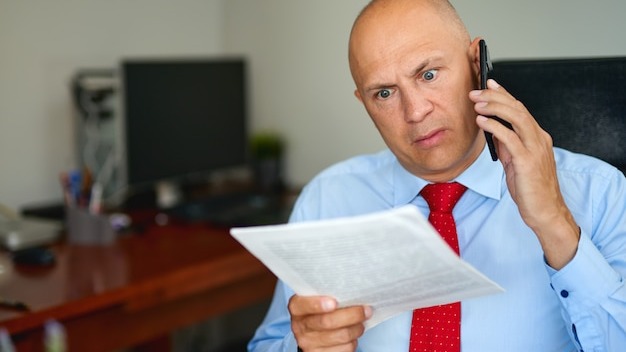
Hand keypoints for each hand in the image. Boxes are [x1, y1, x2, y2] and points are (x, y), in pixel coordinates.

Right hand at [289, 295, 370, 350]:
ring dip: (356, 328)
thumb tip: (353, 291)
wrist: (313, 334)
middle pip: (327, 321)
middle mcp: (299, 326)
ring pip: (340, 336)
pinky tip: (353, 334)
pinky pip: (344, 349)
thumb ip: (328, 294)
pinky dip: (354, 341)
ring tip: (361, 322)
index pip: (304, 305)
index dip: (318, 304)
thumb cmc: (320, 311)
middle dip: (351, 315)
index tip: (334, 302)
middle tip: (366, 310)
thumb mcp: (318, 299)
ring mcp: (308, 343)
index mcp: (297, 307)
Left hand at [470, 79, 579, 268]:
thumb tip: (491, 128)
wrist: (544, 211)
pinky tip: (482, 121)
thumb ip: (506, 144)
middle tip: (476, 92)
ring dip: (494, 107)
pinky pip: (510, 138)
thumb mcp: (514, 162)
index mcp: (537, 138)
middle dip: (495, 97)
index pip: (520, 109)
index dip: (505, 94)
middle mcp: (539, 139)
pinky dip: (495, 127)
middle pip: (517, 109)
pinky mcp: (527, 161)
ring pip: (516, 118)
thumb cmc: (530, 188)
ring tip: (476, 102)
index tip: (490, 84)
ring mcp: (535, 149)